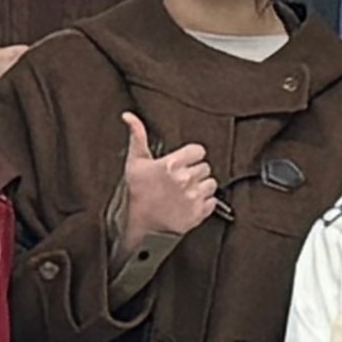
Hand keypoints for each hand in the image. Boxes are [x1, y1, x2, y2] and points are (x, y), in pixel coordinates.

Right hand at [120, 112, 221, 242]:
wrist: (137, 225)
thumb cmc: (136, 193)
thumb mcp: (135, 161)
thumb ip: (137, 135)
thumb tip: (129, 116)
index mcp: (172, 164)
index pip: (199, 151)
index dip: (191, 156)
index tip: (184, 162)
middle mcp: (185, 180)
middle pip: (205, 167)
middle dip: (195, 172)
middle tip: (181, 180)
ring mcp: (193, 198)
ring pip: (211, 184)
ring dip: (201, 187)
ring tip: (186, 191)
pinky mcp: (198, 214)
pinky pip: (212, 202)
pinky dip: (204, 203)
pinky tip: (189, 203)